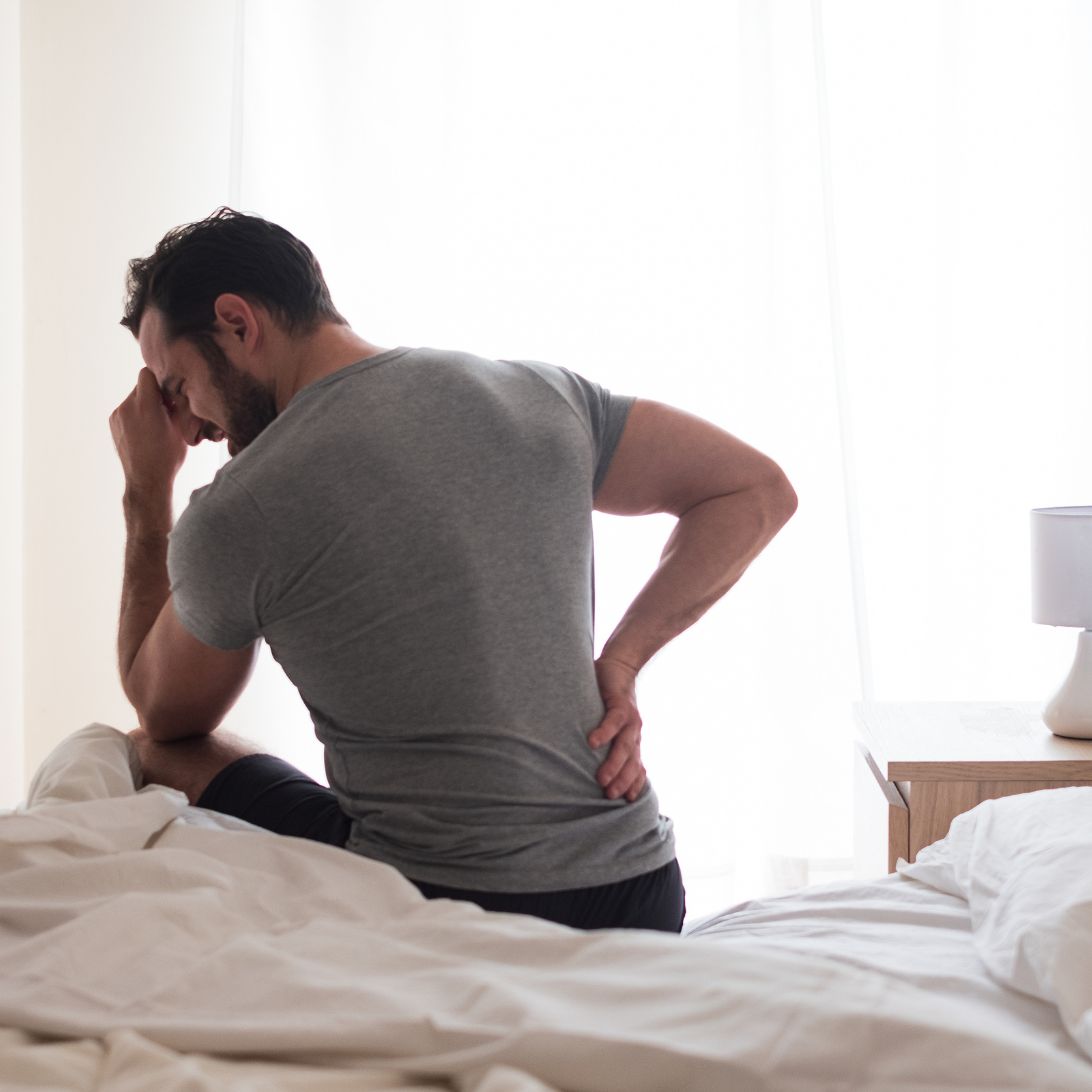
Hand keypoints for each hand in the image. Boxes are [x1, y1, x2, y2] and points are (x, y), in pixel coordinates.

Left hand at [110, 368, 186, 495]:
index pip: (147, 373)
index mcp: (146, 405)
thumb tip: (177, 391)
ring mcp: (117, 415)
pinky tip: (146, 432)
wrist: (147, 480)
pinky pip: (127, 409)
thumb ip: (176, 404)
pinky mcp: (113, 423)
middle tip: (167, 411)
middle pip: (142, 385)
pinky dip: (137, 414)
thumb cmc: (168, 456)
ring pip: (134, 398)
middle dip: (155, 394)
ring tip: (156, 425)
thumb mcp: (181, 427)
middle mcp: (127, 406)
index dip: (160, 380)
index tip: (169, 394)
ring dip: (145, 404)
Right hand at [588, 656, 646, 802]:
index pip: (636, 767)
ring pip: (625, 745)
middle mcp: (634, 733)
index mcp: (632, 740)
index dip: (633, 783)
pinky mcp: (621, 702)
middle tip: (610, 796)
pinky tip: (593, 743)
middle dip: (623, 780)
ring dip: (615, 763)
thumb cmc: (609, 699)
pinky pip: (614, 720)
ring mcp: (630, 719)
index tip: (626, 801)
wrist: (619, 666)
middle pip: (632, 761)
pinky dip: (604, 732)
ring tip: (602, 780)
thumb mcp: (612, 725)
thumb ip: (608, 743)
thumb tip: (589, 762)